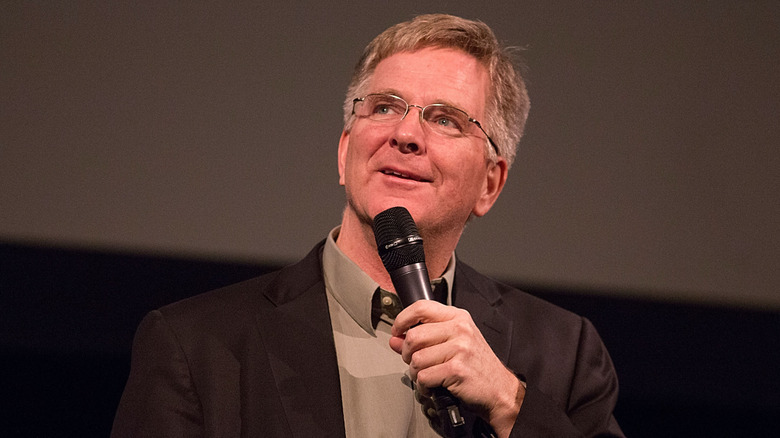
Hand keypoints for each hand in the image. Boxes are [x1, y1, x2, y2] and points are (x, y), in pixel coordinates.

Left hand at [389, 300, 523, 436]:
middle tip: (414, 361)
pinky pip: (424, 376)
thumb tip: (395, 339)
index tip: (397, 331)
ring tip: (427, 375)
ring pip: (416, 358)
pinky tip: (433, 385)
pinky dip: (423, 385)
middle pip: (414, 336)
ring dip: (416, 372)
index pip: (421, 307)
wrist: (500, 389)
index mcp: (458, 317)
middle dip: (407, 353)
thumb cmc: (477, 365)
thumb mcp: (453, 343)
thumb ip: (424, 338)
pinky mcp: (457, 369)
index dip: (402, 319)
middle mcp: (460, 329)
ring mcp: (460, 349)